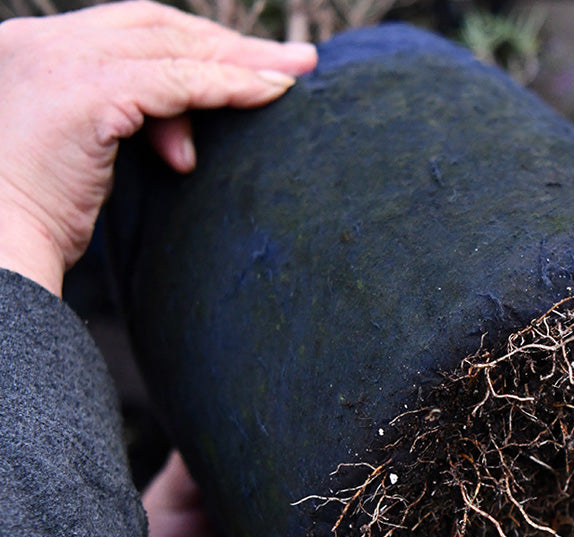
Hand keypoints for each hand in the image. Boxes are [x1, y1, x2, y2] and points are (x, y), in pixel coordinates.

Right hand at [0, 1, 316, 296]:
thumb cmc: (29, 221)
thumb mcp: (74, 157)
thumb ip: (117, 129)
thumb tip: (181, 143)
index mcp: (29, 49)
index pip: (126, 30)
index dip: (191, 44)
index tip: (243, 65)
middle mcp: (41, 42)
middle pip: (155, 25)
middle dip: (226, 45)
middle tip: (290, 63)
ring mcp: (62, 60)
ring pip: (174, 49)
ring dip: (241, 63)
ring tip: (293, 78)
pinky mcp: (89, 92)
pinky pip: (181, 82)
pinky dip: (229, 88)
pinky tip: (269, 95)